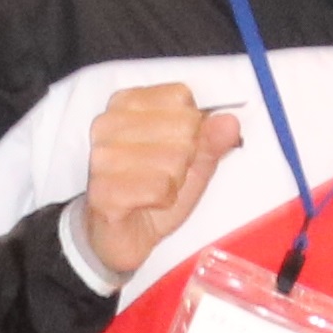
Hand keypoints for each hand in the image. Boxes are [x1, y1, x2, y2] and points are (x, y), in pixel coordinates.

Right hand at [76, 79, 244, 282]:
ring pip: (174, 159)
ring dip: (174, 183)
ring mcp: (102, 157)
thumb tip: (230, 122)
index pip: (181, 96)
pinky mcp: (103, 190)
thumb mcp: (191, 162)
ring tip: (154, 190)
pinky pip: (158, 189)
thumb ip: (211, 140)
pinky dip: (163, 202)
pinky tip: (147, 204)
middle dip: (185, 159)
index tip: (175, 145)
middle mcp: (108, 123)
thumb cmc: (152, 191)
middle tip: (164, 174)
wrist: (122, 236)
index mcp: (127, 103)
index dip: (193, 126)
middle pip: (183, 127)